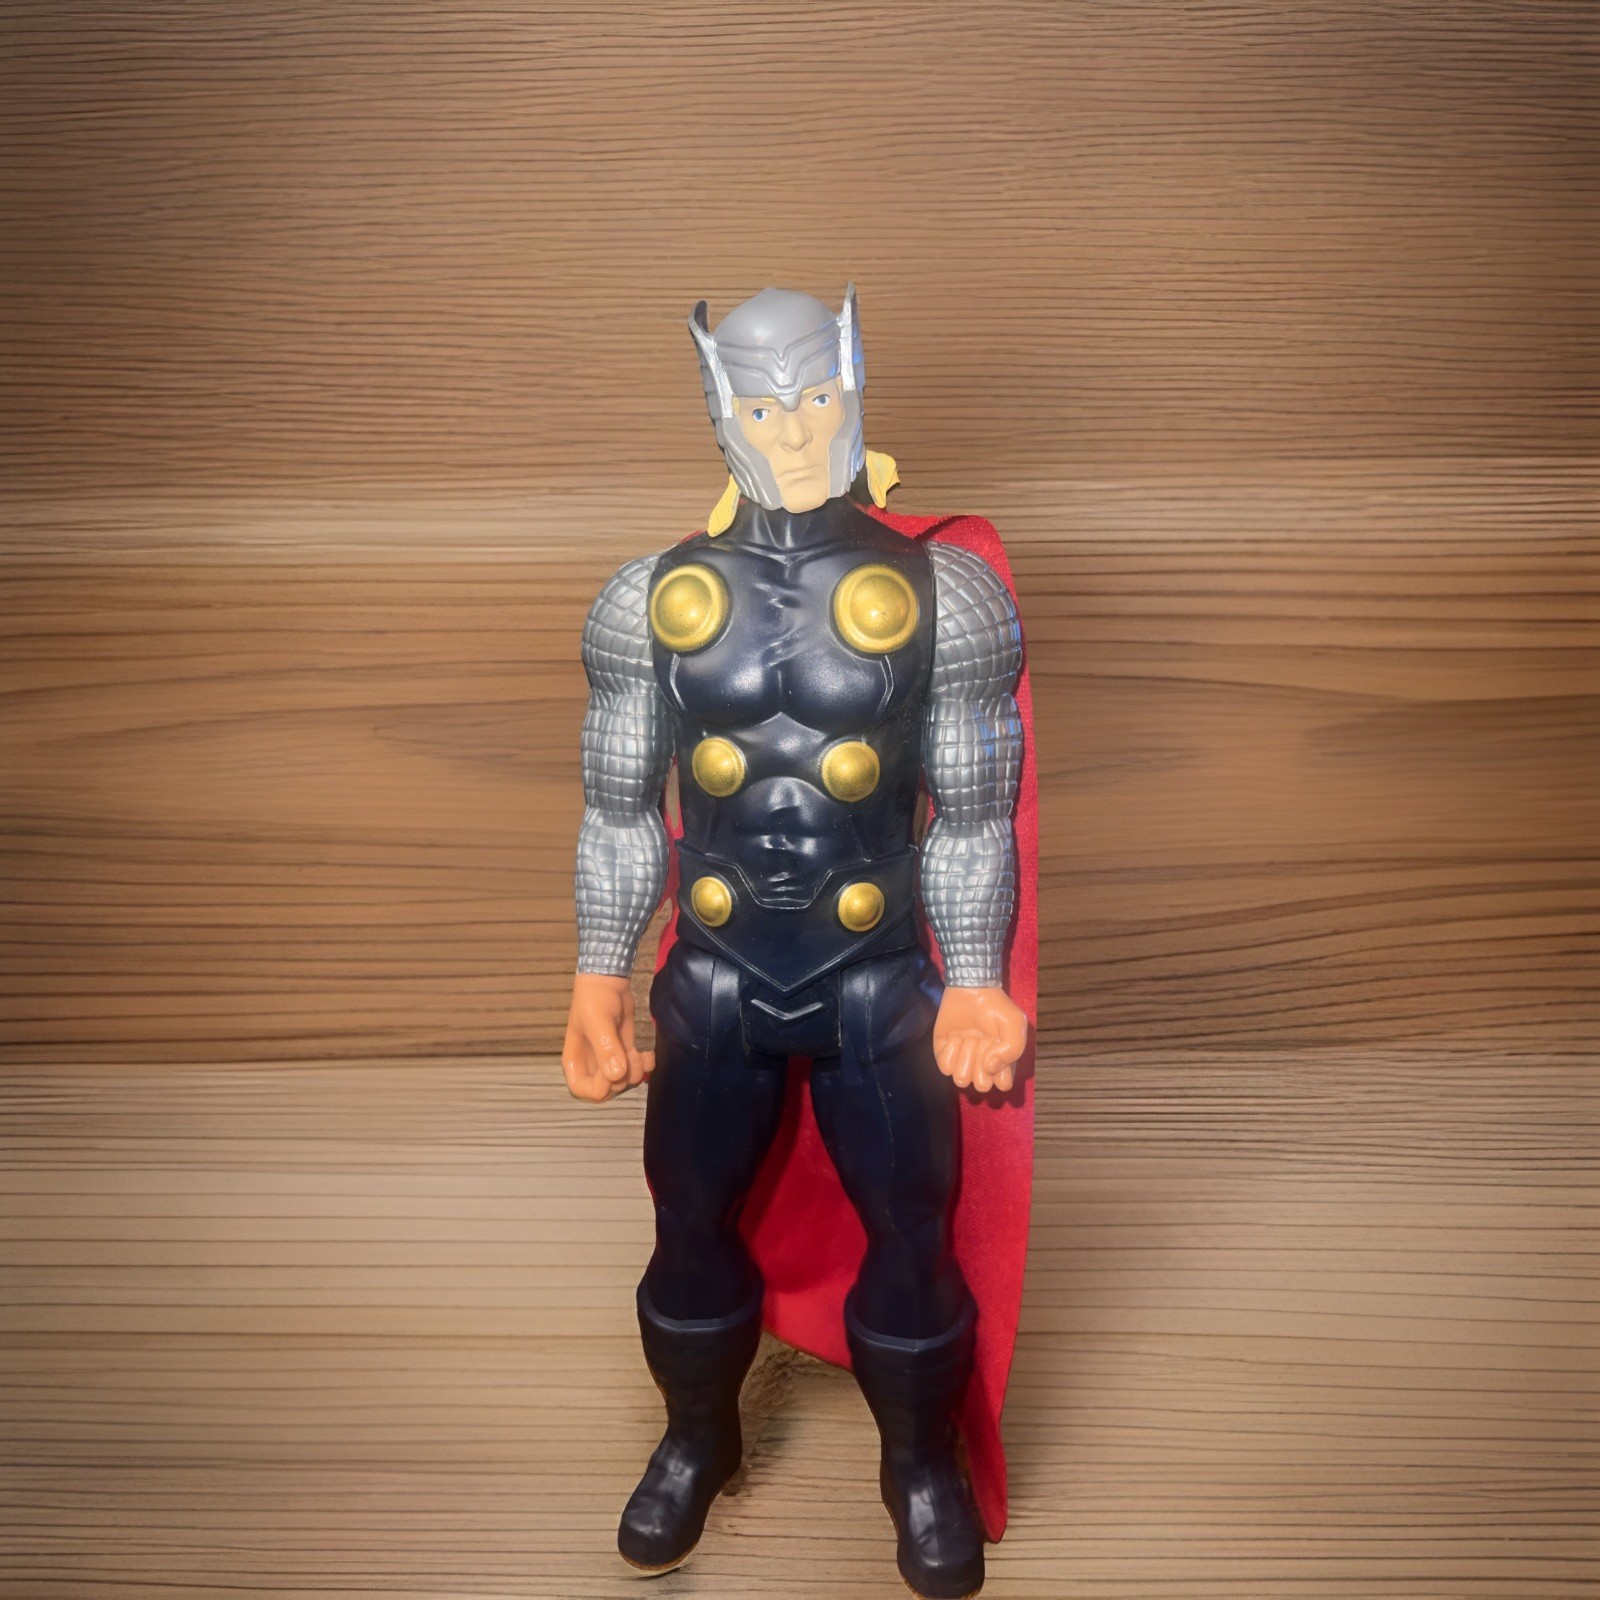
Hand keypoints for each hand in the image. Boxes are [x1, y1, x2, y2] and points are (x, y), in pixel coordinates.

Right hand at [562, 973, 652, 1101]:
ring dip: (636, 1071)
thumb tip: (616, 1074)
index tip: (612, 1071)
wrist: (609, 981)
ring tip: (636, 1051)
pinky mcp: (626, 1053)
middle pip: (608, 1090)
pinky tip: (646, 1051)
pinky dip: (646, 1064)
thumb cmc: (594, 999)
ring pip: (625, 1082)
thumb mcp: (597, 1022)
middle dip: (622, 1077)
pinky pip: (639, 1070)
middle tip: (628, 1055)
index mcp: (575, 1061)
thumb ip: (606, 1048)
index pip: (583, 1090)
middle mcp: (592, 1065)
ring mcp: (610, 1060)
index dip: (599, 1088)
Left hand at [933, 986, 1028, 1093]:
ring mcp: (962, 1060)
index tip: (997, 1050)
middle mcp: (982, 1065)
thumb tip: (990, 1068)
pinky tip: (955, 1038)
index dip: (1000, 1072)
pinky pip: (945, 1067)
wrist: (971, 988)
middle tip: (981, 1041)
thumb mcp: (1016, 1024)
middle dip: (980, 1063)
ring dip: (965, 1058)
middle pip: (981, 1085)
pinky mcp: (944, 1052)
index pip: (1002, 1085)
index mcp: (1002, 1062)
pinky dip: (950, 1052)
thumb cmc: (996, 1007)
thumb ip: (1012, 1051)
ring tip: (967, 1039)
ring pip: (961, 1080)